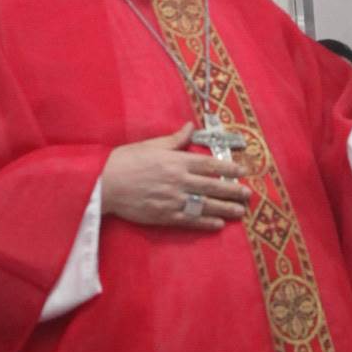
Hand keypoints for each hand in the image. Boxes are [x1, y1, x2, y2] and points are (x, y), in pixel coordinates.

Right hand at [101, 122, 251, 232]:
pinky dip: (206, 222)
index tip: (242, 171)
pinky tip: (218, 224)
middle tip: (247, 194)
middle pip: (212, 186)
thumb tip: (190, 127)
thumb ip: (174, 140)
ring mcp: (172, 200)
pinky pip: (190, 220)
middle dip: (232, 190)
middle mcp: (178, 181)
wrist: (104, 184)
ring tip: (239, 211)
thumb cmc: (125, 161)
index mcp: (176, 161)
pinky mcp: (164, 216)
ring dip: (225, 208)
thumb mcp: (150, 145)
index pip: (209, 164)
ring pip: (205, 205)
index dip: (228, 168)